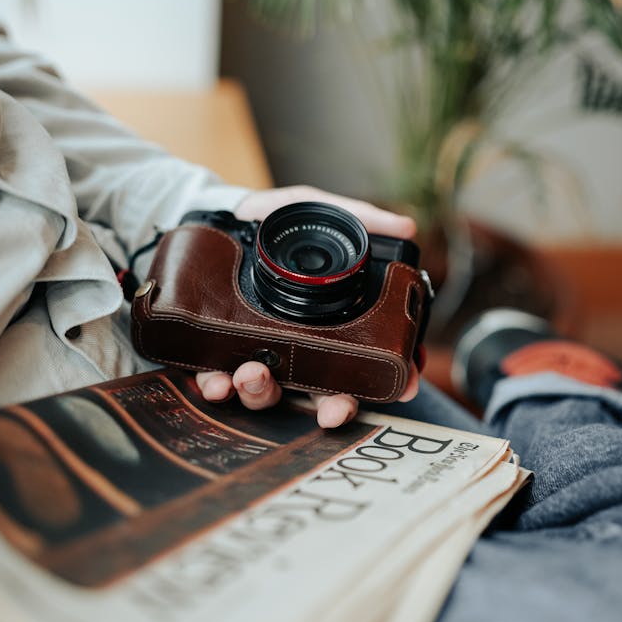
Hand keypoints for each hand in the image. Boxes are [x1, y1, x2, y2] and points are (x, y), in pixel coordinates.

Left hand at [195, 186, 420, 427]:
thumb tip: (409, 227)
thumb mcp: (321, 210)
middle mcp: (291, 350)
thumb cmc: (275, 220)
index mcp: (325, 328)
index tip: (403, 388)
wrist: (219, 214)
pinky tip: (216, 382)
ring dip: (263, 392)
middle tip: (335, 410)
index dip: (385, 381)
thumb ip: (363, 219)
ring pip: (265, 393)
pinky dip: (216, 387)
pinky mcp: (213, 353)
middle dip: (334, 409)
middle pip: (320, 396)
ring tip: (255, 372)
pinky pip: (214, 381)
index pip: (362, 366)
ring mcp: (253, 354)